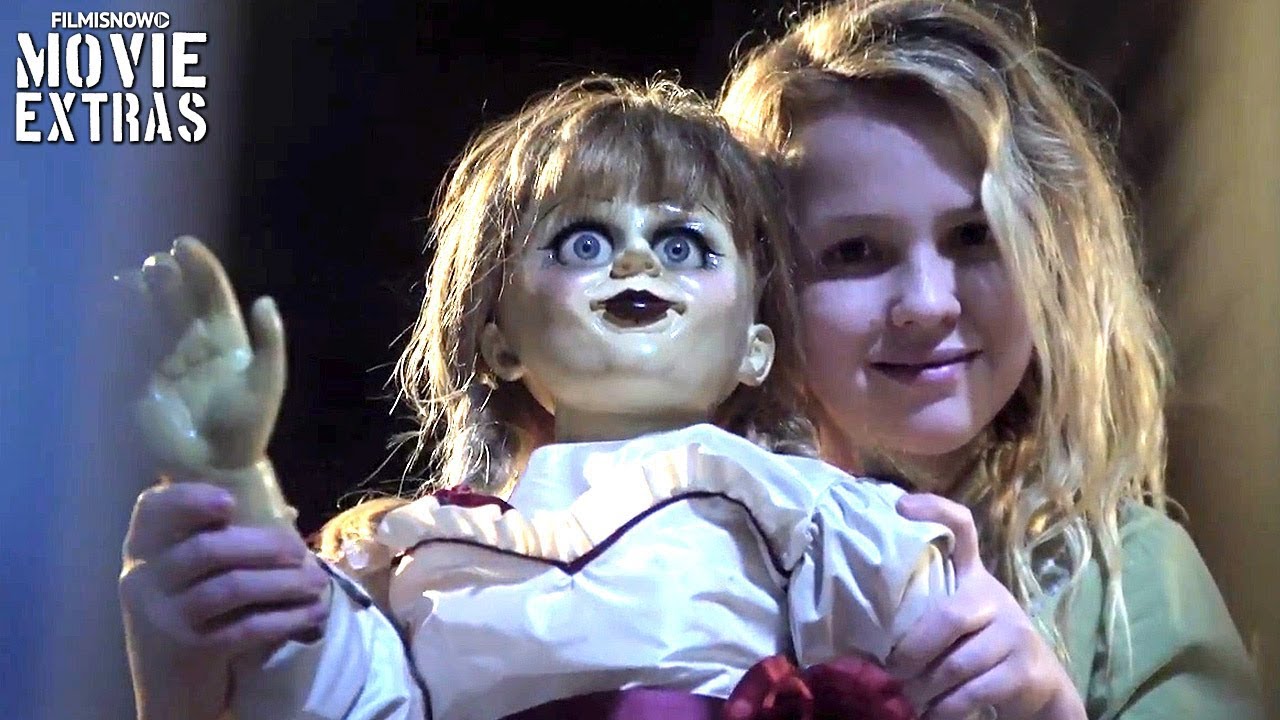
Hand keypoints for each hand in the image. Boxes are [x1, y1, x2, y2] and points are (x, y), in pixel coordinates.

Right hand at [118, 236, 284, 473]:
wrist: (218, 467)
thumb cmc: (248, 426)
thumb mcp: (267, 383)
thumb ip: (270, 343)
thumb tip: (265, 300)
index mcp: (226, 337)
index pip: (211, 294)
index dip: (199, 267)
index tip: (183, 244)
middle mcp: (193, 342)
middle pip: (176, 300)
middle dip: (165, 278)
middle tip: (156, 264)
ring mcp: (165, 359)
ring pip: (148, 318)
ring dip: (138, 297)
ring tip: (128, 281)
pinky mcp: (142, 380)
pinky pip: (129, 347)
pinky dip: (118, 327)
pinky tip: (109, 312)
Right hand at [119, 481, 329, 719]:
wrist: (170, 682)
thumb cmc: (194, 609)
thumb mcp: (193, 572)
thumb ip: (227, 537)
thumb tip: (287, 512)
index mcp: (144, 547)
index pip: (152, 509)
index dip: (189, 500)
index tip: (230, 501)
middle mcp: (144, 578)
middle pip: (206, 549)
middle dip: (264, 546)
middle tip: (300, 551)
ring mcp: (163, 617)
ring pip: (231, 587)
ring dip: (283, 582)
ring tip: (316, 582)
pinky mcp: (188, 651)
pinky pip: (245, 627)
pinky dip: (285, 618)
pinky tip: (312, 613)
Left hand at [887, 494, 1084, 719]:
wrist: (1039, 684)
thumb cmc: (981, 645)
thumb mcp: (958, 619)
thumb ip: (927, 614)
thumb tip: (864, 640)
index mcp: (973, 577)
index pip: (962, 528)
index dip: (935, 511)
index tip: (900, 507)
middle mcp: (995, 597)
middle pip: (948, 617)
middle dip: (912, 651)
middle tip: (892, 673)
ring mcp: (1015, 633)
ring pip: (957, 662)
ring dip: (925, 687)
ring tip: (908, 698)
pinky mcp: (1024, 670)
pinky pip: (974, 691)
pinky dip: (946, 708)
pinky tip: (933, 714)